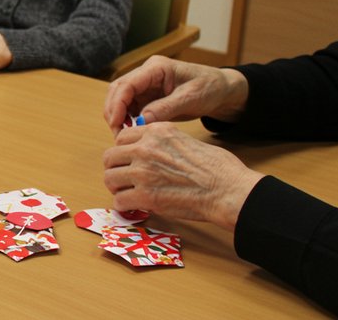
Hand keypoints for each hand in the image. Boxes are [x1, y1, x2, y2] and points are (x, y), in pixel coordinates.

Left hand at [102, 122, 263, 230]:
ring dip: (117, 187)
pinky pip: (119, 201)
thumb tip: (150, 151)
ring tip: (127, 193)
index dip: (123, 151)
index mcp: (156, 132)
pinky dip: (124, 205)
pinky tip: (133, 206)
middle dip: (115, 169)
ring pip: (110, 178)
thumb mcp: (187, 140)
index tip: (128, 161)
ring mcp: (143, 172)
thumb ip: (163, 142)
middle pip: (110, 157)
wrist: (228, 190)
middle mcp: (145, 149)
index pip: (121, 137)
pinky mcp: (145, 196)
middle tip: (124, 179)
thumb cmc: (217, 168)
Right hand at [104, 56, 248, 134]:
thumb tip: (141, 120)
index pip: (126, 84)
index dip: (117, 104)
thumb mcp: (190, 98)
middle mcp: (146, 74)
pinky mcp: (147, 96)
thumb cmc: (210, 88)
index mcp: (156, 68)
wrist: (222, 90)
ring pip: (120, 100)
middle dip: (113, 112)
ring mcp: (145, 85)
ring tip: (124, 136)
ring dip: (118, 117)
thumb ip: (166, 108)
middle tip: (117, 134)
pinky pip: (130, 108)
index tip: (116, 123)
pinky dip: (127, 120)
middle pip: (117, 90)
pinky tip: (132, 132)